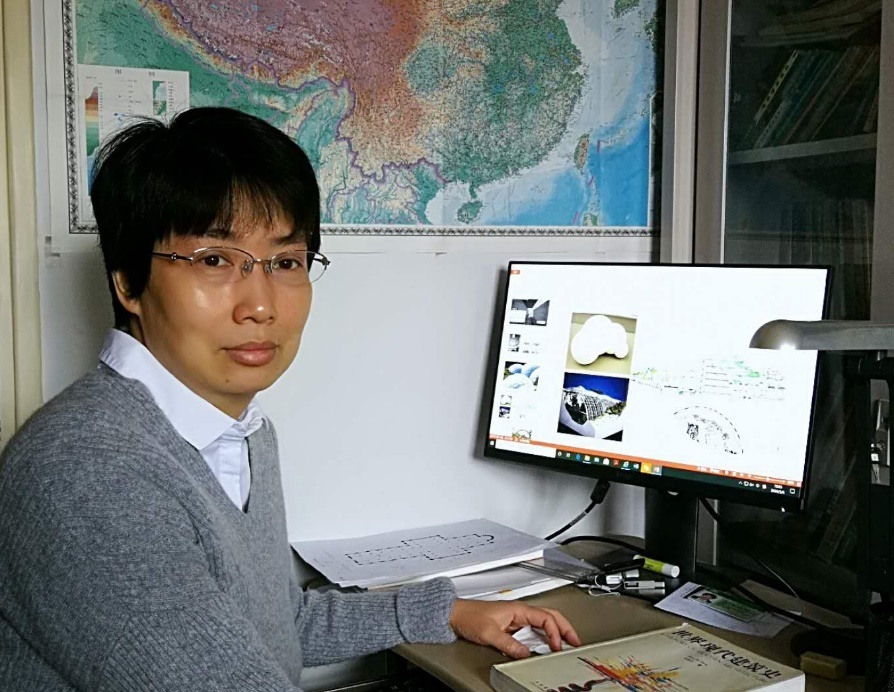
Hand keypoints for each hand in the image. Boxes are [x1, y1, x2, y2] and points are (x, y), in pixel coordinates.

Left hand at [448, 599, 580, 658]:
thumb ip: (509, 644)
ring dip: (556, 633)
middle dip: (565, 628)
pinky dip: (544, 638)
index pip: (545, 618)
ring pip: (543, 623)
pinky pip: (533, 631)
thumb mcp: (489, 633)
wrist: (455, 615)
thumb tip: (526, 654)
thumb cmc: (469, 616)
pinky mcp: (513, 626)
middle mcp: (520, 612)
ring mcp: (517, 618)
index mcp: (518, 608)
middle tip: (576, 641)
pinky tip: (546, 646)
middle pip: (550, 617)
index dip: (555, 632)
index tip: (557, 646)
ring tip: (565, 645)